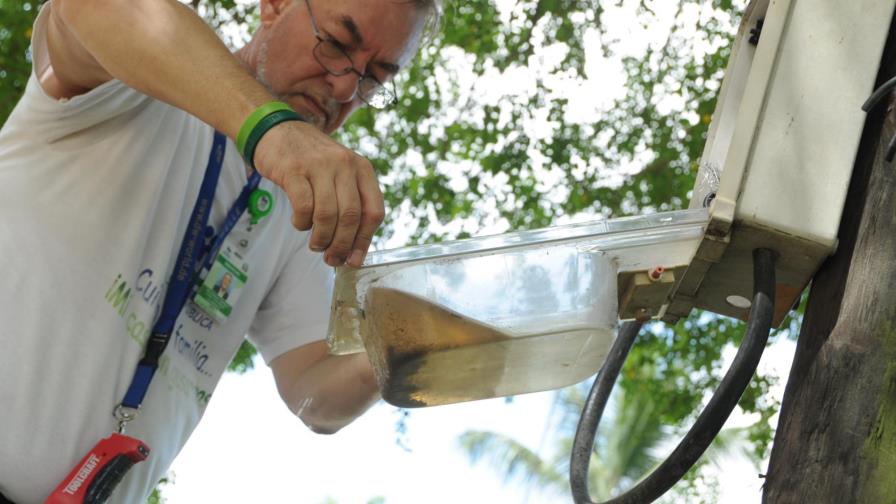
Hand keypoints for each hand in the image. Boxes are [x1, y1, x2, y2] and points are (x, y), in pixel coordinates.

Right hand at [253, 120, 383, 266]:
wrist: (277, 129)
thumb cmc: (311, 161)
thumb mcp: (339, 174)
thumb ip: (349, 205)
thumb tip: (353, 251)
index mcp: (362, 168)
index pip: (373, 211)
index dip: (365, 240)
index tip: (354, 260)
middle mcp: (345, 165)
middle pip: (351, 216)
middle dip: (342, 245)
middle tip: (332, 259)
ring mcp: (320, 165)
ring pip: (328, 214)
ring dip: (322, 238)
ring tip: (316, 245)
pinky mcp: (294, 169)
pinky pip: (304, 206)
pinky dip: (302, 223)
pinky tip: (300, 223)